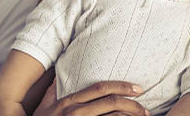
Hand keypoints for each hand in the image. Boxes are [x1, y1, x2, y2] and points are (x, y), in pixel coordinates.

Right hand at [34, 81, 149, 115]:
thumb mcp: (43, 108)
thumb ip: (51, 92)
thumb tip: (56, 76)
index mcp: (70, 102)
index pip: (100, 89)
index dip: (121, 86)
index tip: (138, 88)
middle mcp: (76, 112)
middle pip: (111, 103)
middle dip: (133, 104)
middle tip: (146, 108)